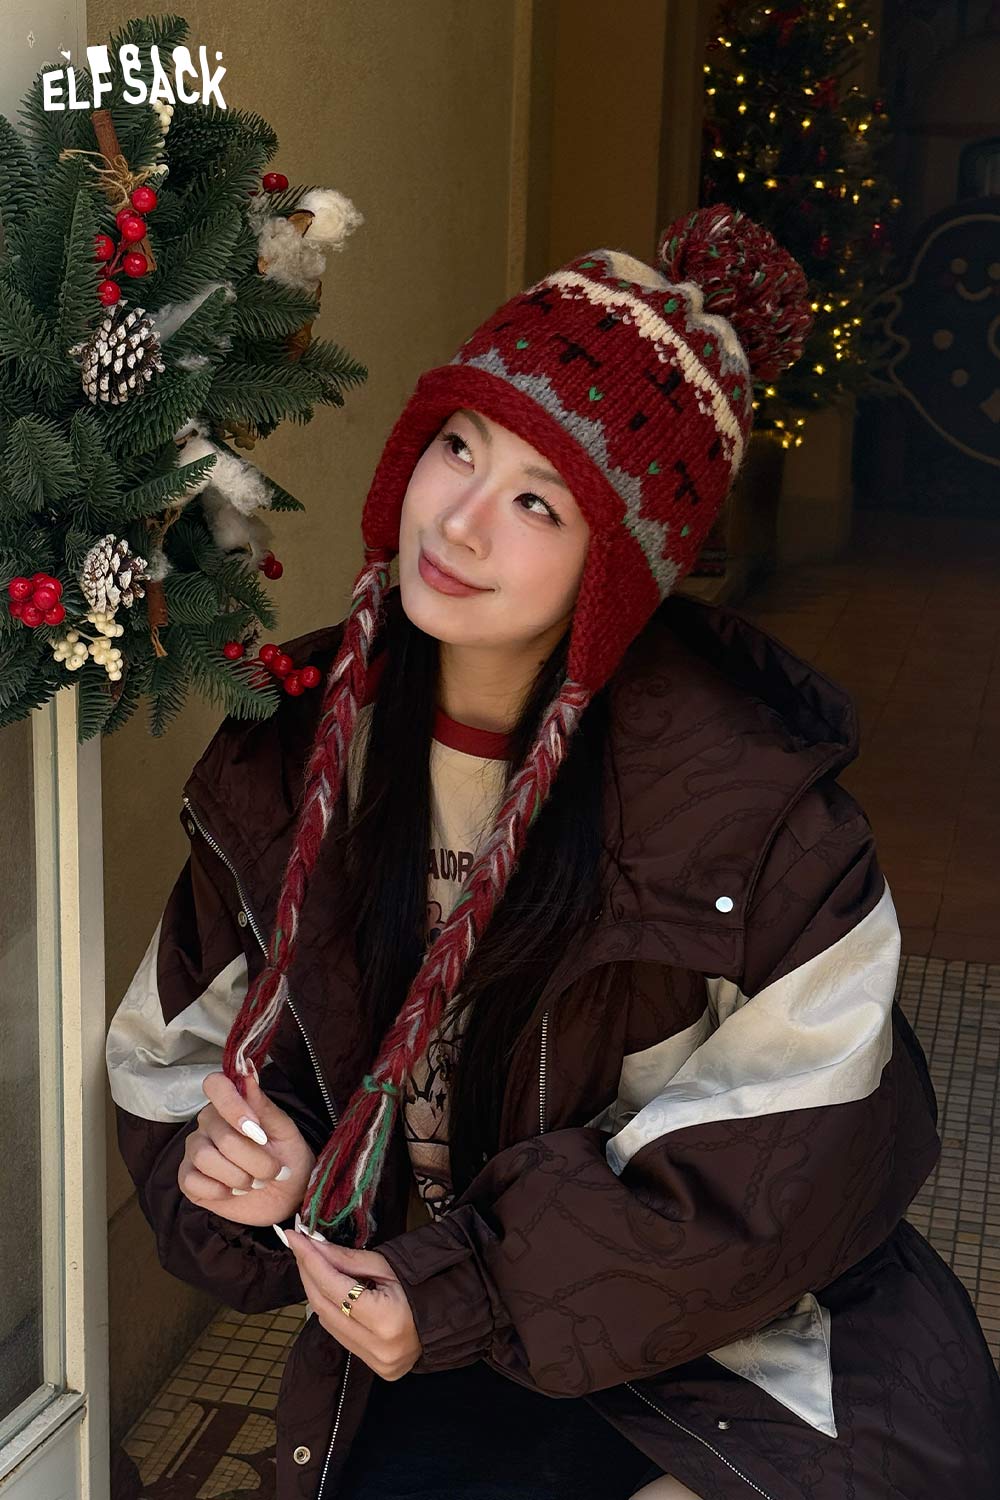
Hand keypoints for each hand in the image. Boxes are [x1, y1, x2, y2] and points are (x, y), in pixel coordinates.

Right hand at [178, 1070, 315, 1226]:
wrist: (285, 1196)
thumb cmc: (287, 1158)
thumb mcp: (285, 1132)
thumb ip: (264, 1106)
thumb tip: (248, 1075)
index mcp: (232, 1104)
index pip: (215, 1085)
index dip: (233, 1106)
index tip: (255, 1128)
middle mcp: (209, 1123)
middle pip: (222, 1135)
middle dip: (255, 1160)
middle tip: (273, 1171)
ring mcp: (195, 1149)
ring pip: (205, 1157)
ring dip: (238, 1177)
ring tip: (254, 1182)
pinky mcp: (187, 1178)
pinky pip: (193, 1182)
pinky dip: (220, 1191)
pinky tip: (234, 1192)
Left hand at [285, 1231, 421, 1380]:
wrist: (450, 1316)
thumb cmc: (423, 1285)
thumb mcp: (387, 1266)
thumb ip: (347, 1260)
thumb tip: (313, 1246)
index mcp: (386, 1320)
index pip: (334, 1288)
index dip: (310, 1260)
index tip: (295, 1238)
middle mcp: (377, 1348)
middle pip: (323, 1307)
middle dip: (307, 1273)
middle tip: (299, 1246)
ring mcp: (374, 1362)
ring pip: (326, 1323)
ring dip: (315, 1291)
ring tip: (313, 1263)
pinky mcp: (372, 1366)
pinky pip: (339, 1334)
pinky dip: (330, 1309)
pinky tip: (329, 1289)